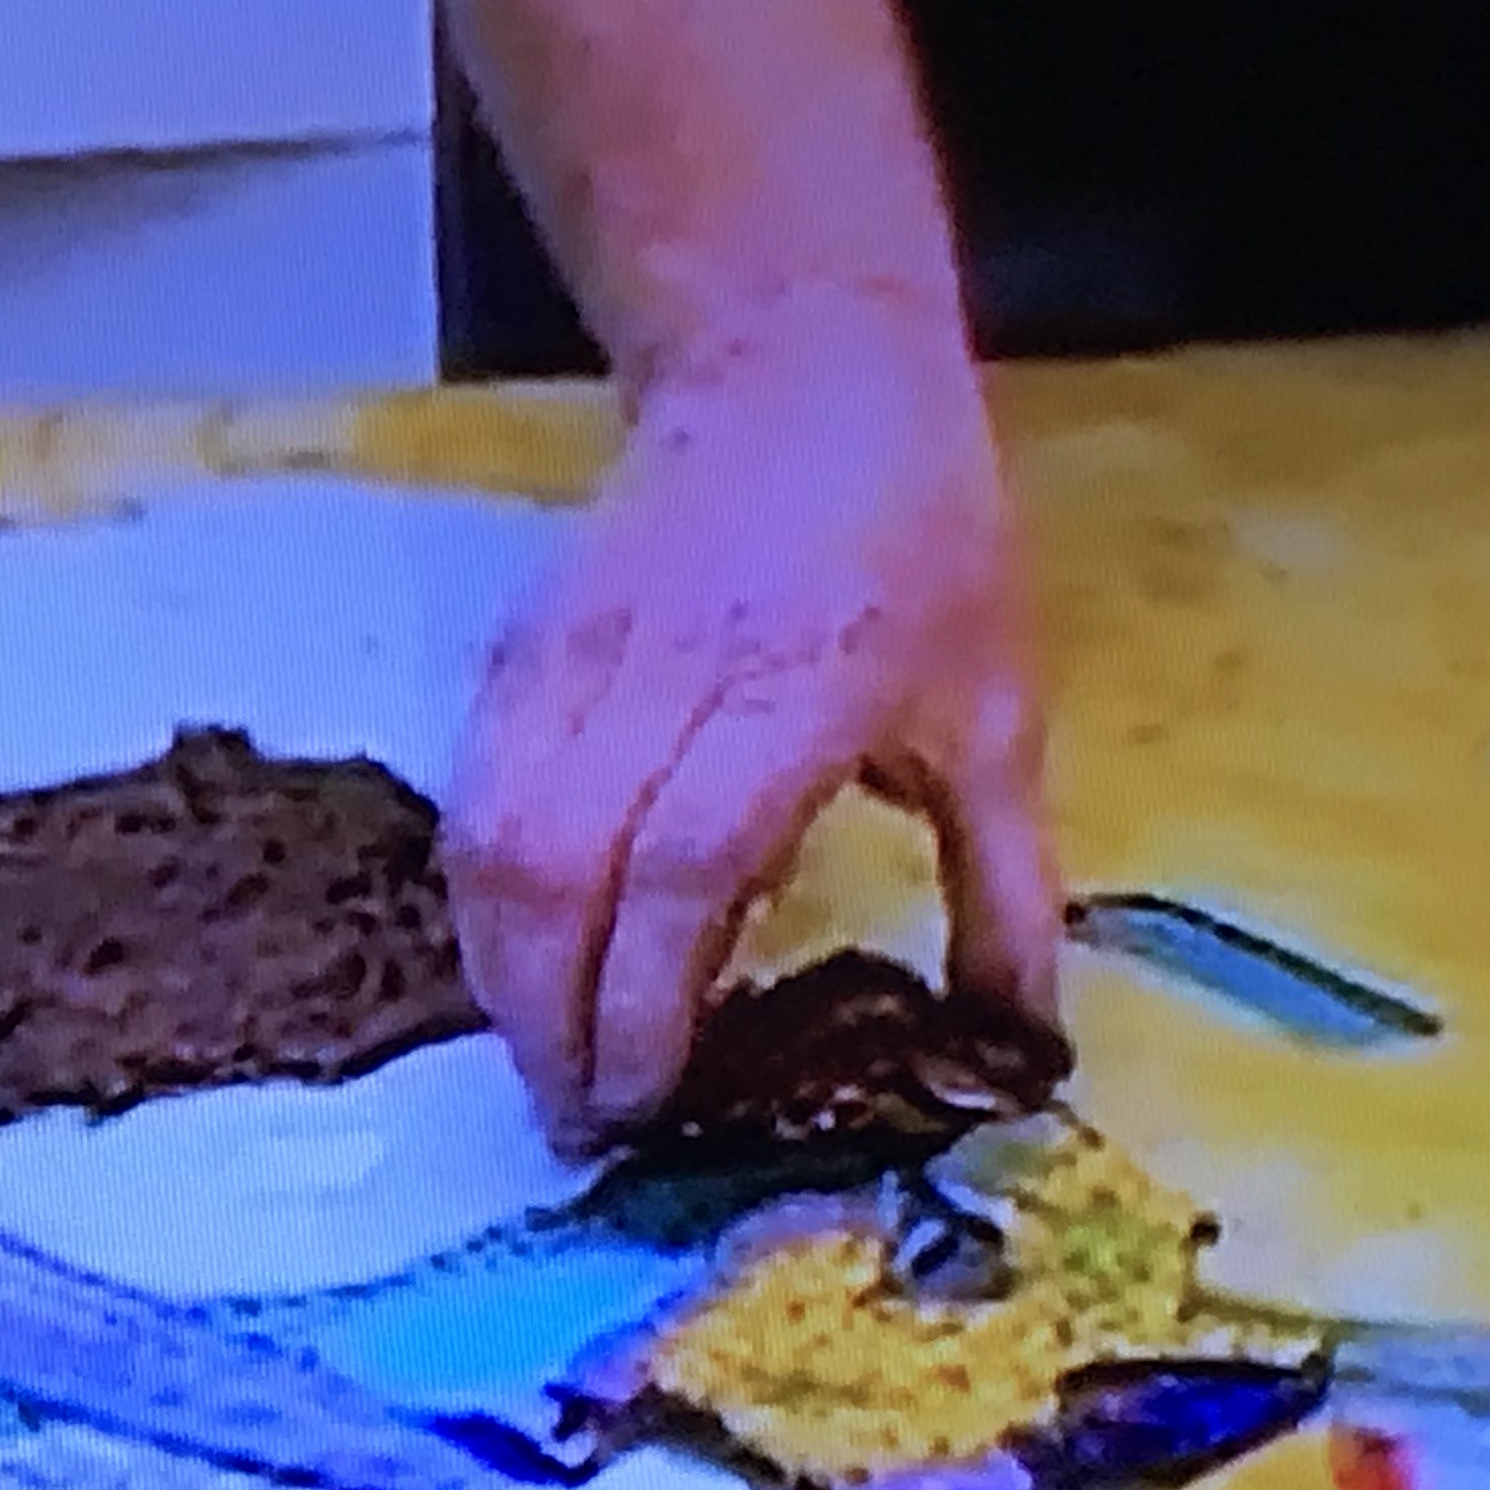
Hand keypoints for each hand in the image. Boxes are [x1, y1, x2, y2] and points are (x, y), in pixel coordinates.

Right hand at [441, 319, 1066, 1142]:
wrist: (801, 366)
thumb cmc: (922, 539)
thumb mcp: (999, 713)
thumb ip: (1005, 891)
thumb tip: (1017, 1051)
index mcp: (796, 689)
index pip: (681, 863)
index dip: (646, 997)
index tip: (648, 1101)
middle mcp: (664, 672)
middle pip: (555, 866)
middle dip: (549, 1018)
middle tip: (582, 1123)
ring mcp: (575, 653)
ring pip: (488, 834)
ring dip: (500, 970)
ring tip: (546, 1063)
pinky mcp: (522, 645)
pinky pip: (472, 790)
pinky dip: (480, 897)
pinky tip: (519, 962)